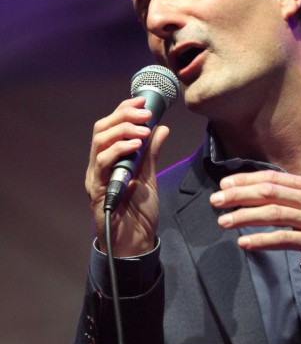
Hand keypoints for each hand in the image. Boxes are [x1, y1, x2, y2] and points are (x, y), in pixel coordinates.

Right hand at [85, 96, 168, 255]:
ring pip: (99, 142)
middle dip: (124, 115)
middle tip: (146, 113)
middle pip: (101, 129)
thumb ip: (152, 154)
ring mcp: (96, 177)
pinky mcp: (97, 190)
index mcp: (111, 160)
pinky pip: (103, 163)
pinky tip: (135, 146)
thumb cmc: (139, 213)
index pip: (112, 126)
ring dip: (123, 131)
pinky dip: (119, 150)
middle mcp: (99, 165)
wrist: (136, 243)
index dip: (124, 109)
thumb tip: (162, 128)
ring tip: (143, 130)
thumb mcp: (150, 177)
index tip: (143, 100)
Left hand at [210, 170, 300, 285]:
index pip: (272, 177)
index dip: (245, 180)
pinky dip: (261, 240)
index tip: (224, 184)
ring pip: (272, 213)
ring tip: (223, 221)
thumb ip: (294, 197)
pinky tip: (244, 243)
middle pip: (268, 191)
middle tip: (216, 200)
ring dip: (244, 216)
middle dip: (238, 195)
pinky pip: (283, 239)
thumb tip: (260, 194)